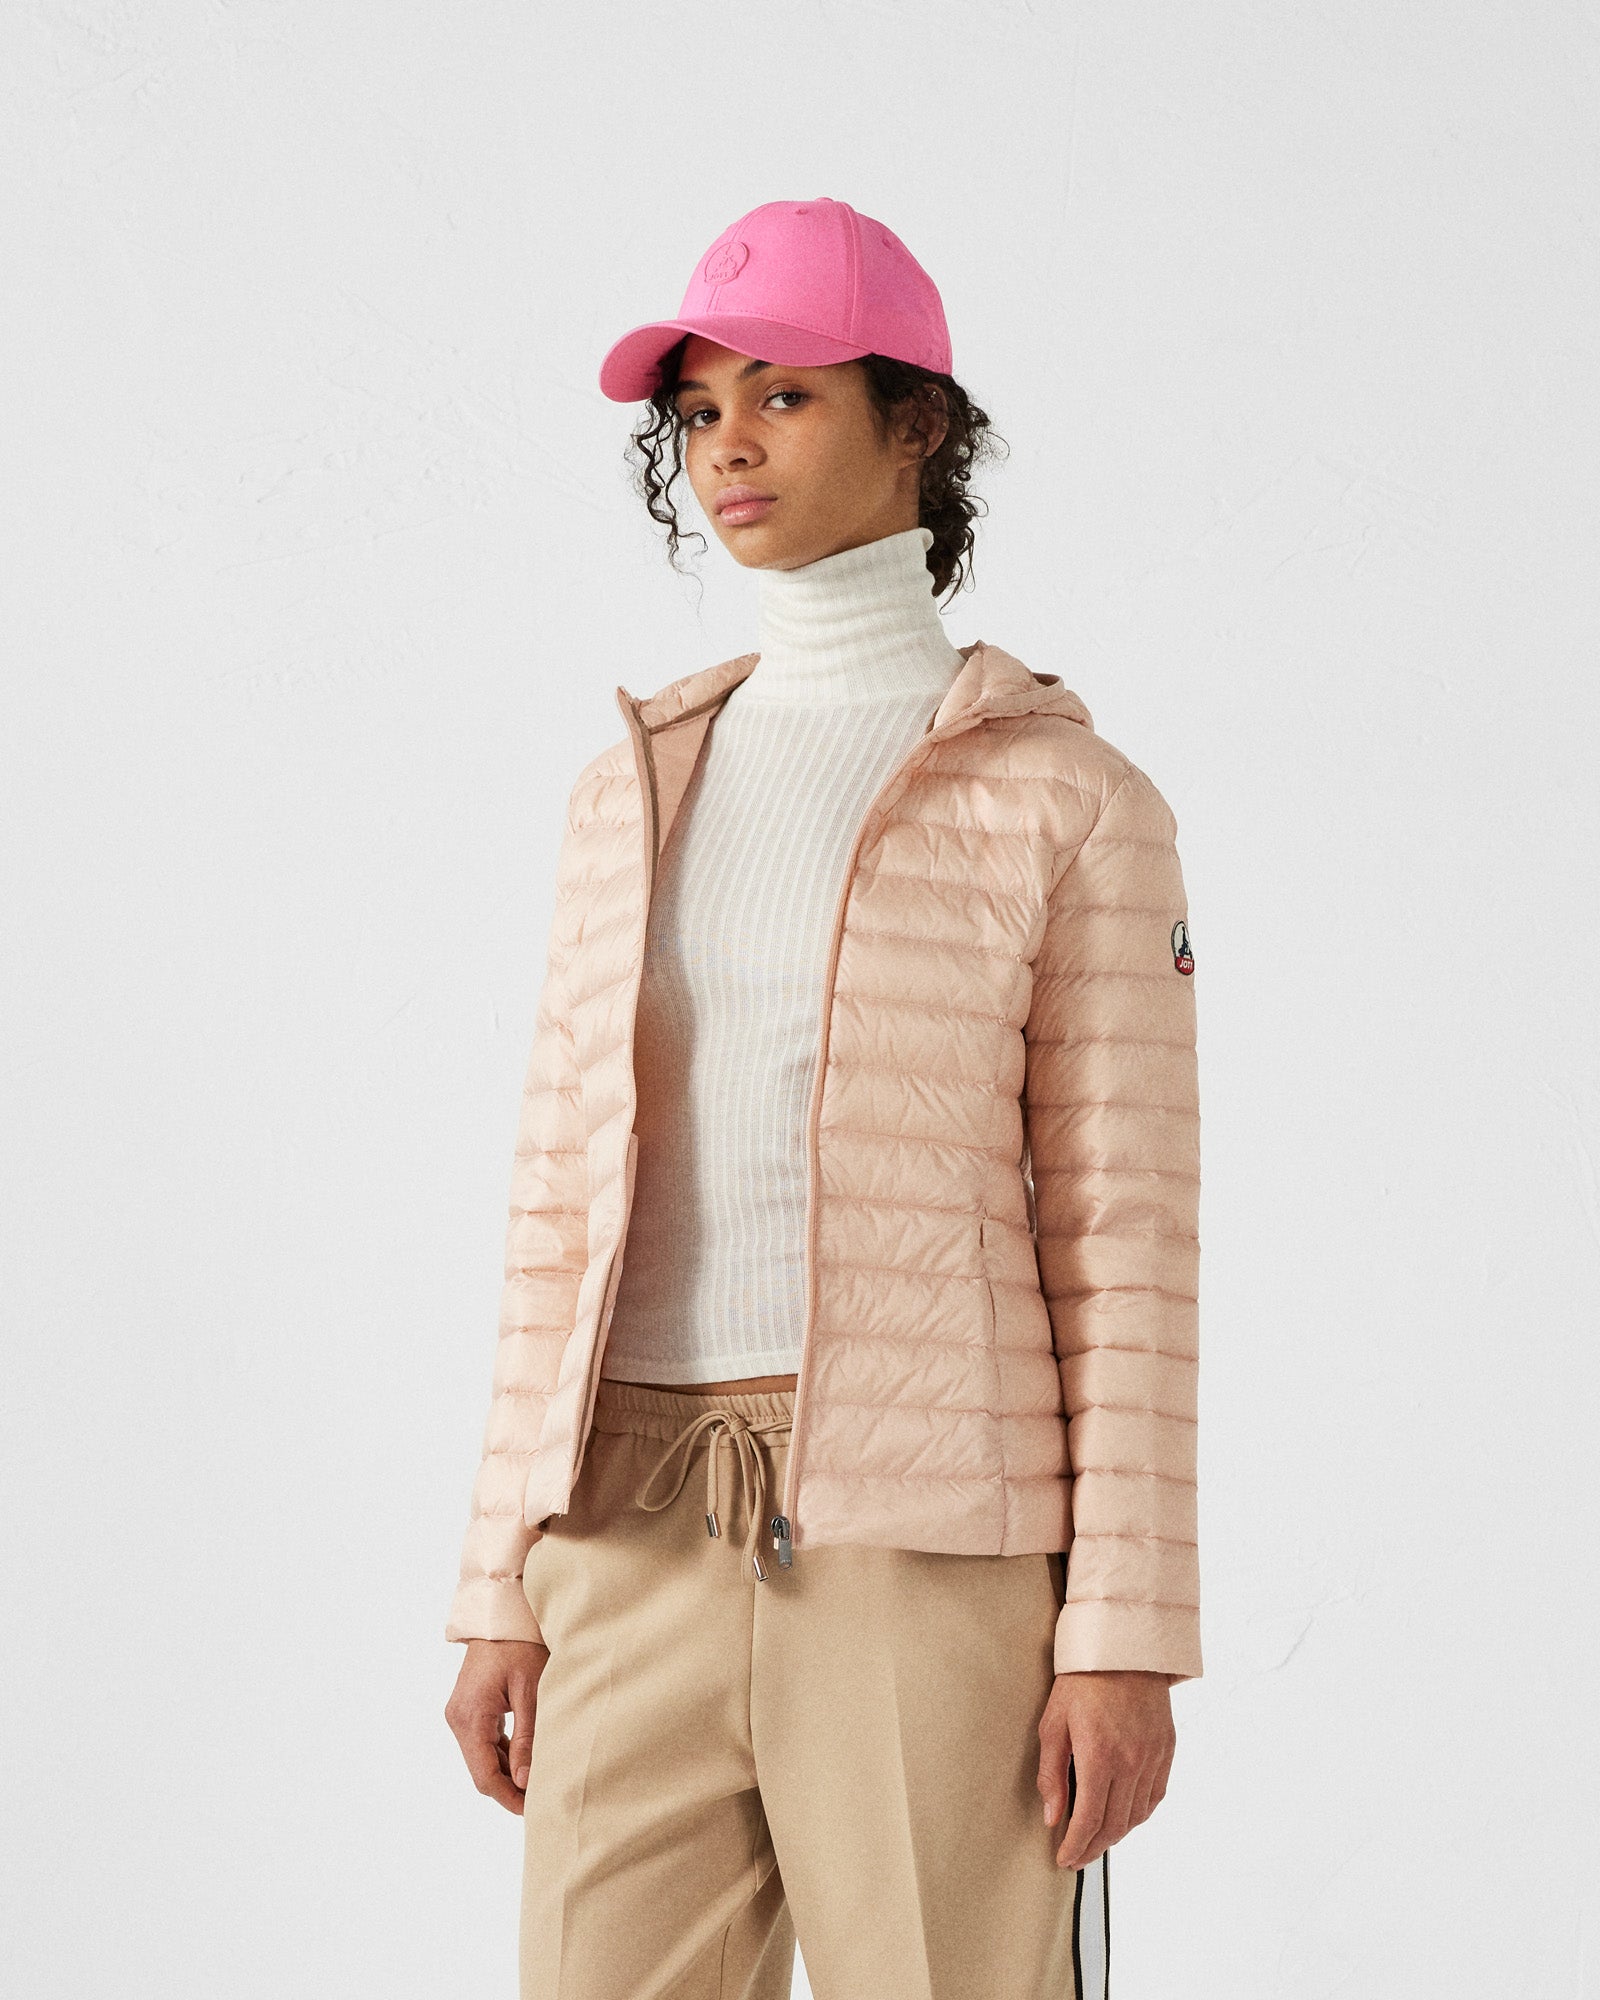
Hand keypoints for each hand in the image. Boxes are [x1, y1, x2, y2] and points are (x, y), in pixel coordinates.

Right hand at [445, 1638, 549, 1813]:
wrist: (501, 1614)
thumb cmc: (520, 1646)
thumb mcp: (530, 1692)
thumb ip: (527, 1739)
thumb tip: (527, 1782)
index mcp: (470, 1718)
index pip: (485, 1776)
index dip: (509, 1798)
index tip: (534, 1810)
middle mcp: (458, 1720)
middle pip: (481, 1771)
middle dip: (510, 1789)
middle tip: (542, 1799)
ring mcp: (460, 1715)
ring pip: (482, 1758)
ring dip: (507, 1773)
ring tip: (538, 1783)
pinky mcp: (469, 1709)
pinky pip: (483, 1742)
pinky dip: (502, 1754)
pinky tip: (525, 1759)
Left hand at [1036, 1669, 1175, 1869]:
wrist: (1122, 1648)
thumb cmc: (1081, 1681)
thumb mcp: (1053, 1723)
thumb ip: (1051, 1774)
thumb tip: (1053, 1817)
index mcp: (1099, 1756)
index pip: (1089, 1820)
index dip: (1075, 1846)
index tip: (1063, 1860)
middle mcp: (1131, 1762)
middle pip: (1114, 1825)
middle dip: (1092, 1848)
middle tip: (1076, 1858)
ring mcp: (1152, 1757)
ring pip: (1136, 1816)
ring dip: (1115, 1836)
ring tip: (1095, 1841)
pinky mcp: (1166, 1750)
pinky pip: (1154, 1797)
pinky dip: (1138, 1815)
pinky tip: (1123, 1818)